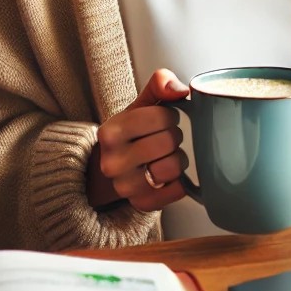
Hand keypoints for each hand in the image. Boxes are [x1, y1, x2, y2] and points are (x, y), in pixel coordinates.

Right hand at [88, 69, 189, 210]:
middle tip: (164, 140)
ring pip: (174, 168)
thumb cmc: (133, 133)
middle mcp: (112, 162)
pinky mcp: (141, 204)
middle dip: (174, 138)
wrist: (112, 167)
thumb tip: (179, 89)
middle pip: (169, 142)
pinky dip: (179, 182)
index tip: (161, 121)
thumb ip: (159, 87)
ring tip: (165, 157)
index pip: (163, 117)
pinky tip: (166, 175)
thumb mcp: (140, 106)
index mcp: (110, 132)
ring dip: (178, 160)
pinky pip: (178, 191)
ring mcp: (125, 187)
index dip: (170, 117)